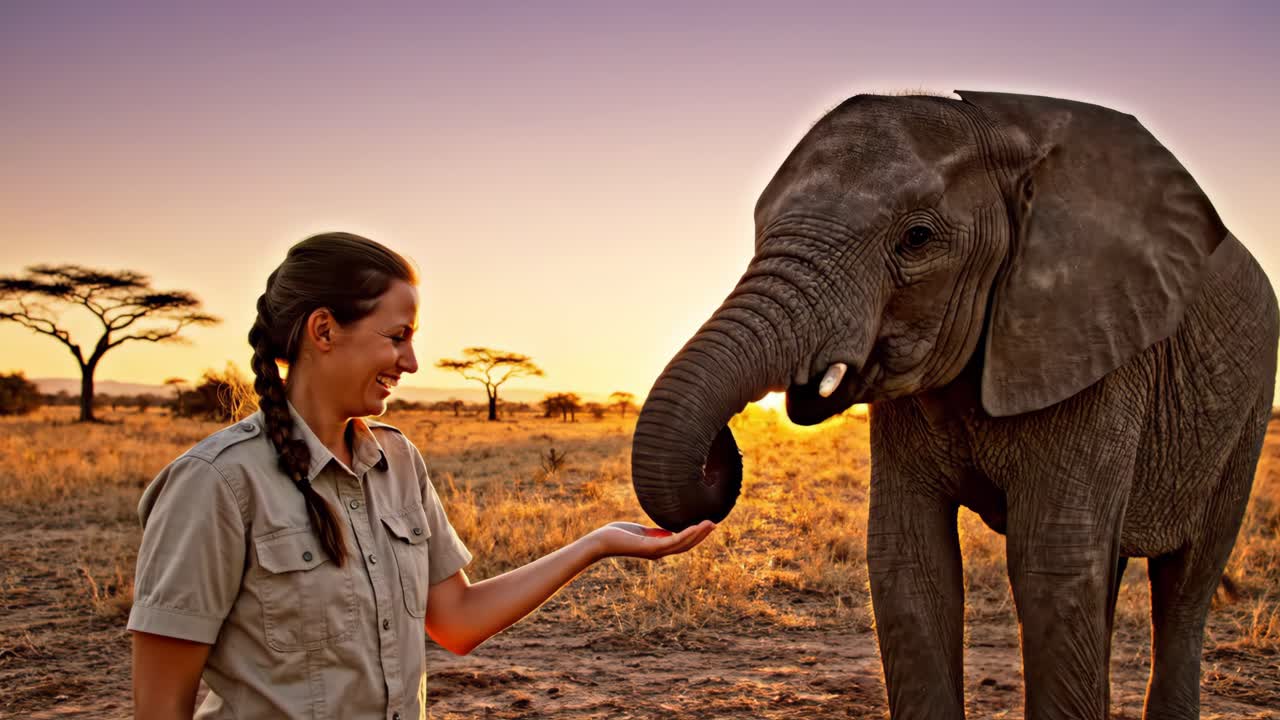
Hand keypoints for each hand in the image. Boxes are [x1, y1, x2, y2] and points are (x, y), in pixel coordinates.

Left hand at [589, 520, 715, 560]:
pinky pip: (672, 542)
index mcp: (658, 548)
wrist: (601, 541)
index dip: (696, 536)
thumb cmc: (617, 534)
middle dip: (701, 535)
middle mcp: (659, 552)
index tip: (707, 525)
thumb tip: (667, 530)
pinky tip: (695, 527)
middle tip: (715, 523)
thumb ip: (654, 532)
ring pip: (683, 544)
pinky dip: (686, 534)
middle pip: (686, 545)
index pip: (682, 543)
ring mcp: (656, 551)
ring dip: (698, 534)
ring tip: (710, 524)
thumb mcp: (640, 531)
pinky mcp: (650, 548)